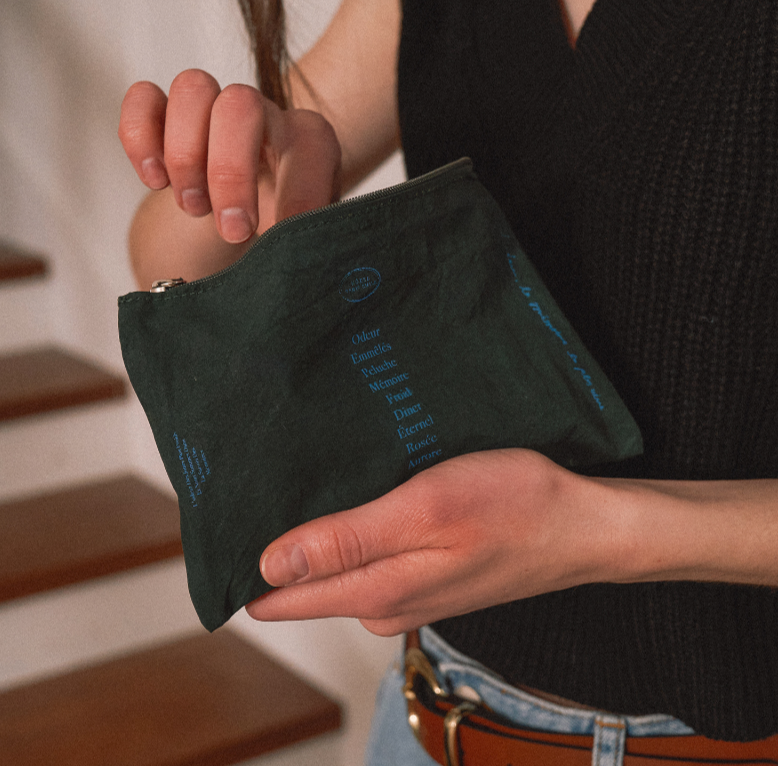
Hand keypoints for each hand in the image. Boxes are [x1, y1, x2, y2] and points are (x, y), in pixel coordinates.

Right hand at [119, 69, 340, 244]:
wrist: (245, 215)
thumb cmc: (278, 220)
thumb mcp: (299, 236)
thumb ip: (300, 241)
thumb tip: (288, 258)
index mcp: (308, 139)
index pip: (310, 145)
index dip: (297, 194)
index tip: (279, 237)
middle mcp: (263, 112)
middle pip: (241, 104)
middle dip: (229, 172)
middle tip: (232, 231)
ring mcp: (213, 106)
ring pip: (192, 88)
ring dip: (185, 155)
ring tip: (194, 207)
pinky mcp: (166, 113)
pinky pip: (143, 98)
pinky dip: (141, 138)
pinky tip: (155, 181)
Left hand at [245, 449, 614, 635]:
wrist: (582, 524)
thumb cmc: (512, 507)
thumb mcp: (422, 511)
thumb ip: (345, 542)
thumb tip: (268, 566)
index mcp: (376, 592)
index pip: (279, 596)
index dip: (243, 566)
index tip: (221, 523)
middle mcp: (383, 602)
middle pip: (302, 581)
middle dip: (274, 543)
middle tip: (258, 484)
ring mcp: (407, 589)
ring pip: (335, 566)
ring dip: (316, 532)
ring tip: (300, 481)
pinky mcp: (426, 572)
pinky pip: (369, 555)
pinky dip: (353, 530)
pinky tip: (356, 496)